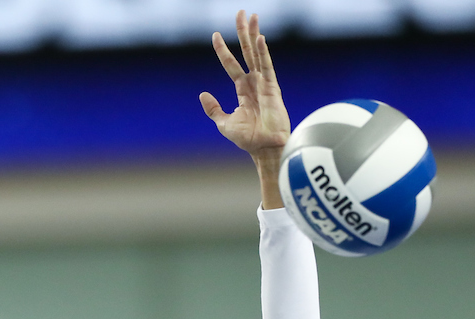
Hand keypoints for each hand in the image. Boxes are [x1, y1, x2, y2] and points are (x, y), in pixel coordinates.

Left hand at [199, 11, 288, 207]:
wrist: (264, 149)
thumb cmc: (248, 139)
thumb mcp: (224, 123)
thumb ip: (213, 109)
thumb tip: (202, 94)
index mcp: (243, 90)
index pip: (231, 65)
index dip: (223, 50)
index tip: (215, 35)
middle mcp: (254, 83)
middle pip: (247, 52)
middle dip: (243, 32)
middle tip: (241, 12)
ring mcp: (264, 83)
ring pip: (257, 54)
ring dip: (253, 35)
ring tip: (251, 16)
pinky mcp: (273, 89)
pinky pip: (267, 67)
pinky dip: (263, 53)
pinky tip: (259, 39)